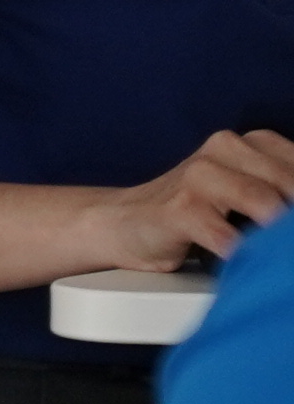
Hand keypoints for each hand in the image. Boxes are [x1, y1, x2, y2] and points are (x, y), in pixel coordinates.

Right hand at [75, 126, 293, 274]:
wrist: (125, 223)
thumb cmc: (198, 213)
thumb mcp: (250, 195)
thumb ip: (282, 196)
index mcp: (253, 143)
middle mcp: (227, 148)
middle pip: (291, 183)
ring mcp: (200, 174)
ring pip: (262, 200)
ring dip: (283, 232)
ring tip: (284, 253)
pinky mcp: (179, 208)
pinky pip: (222, 232)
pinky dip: (241, 251)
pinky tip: (247, 260)